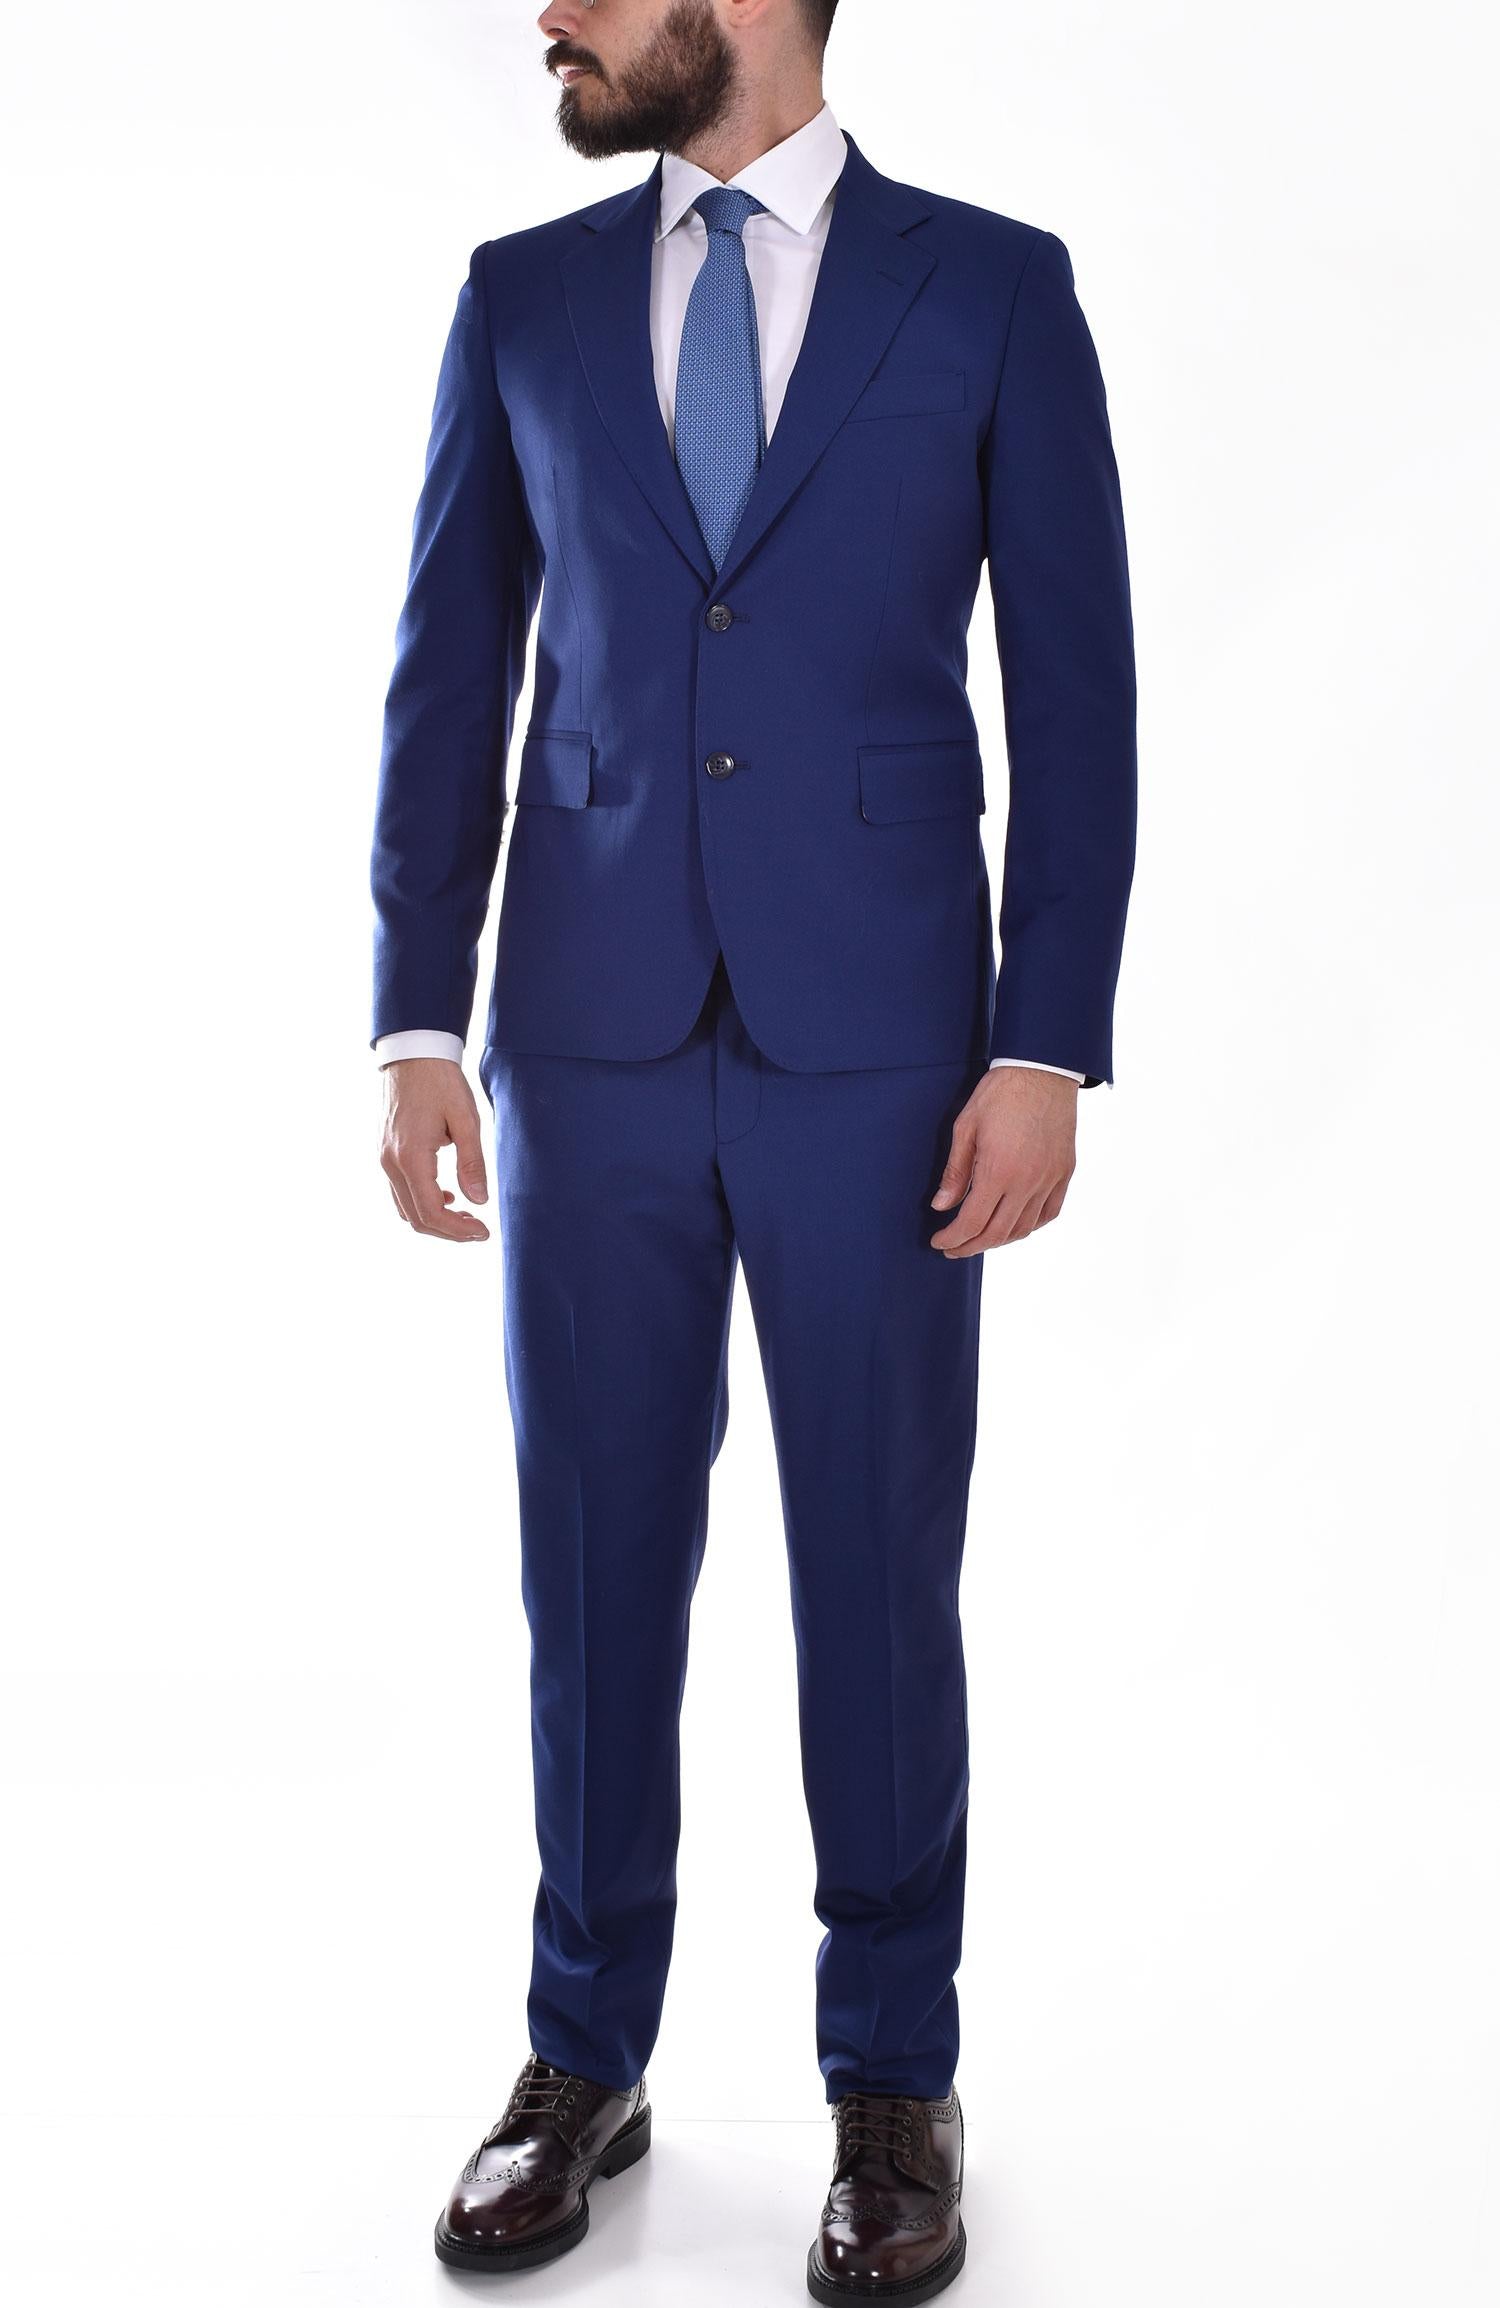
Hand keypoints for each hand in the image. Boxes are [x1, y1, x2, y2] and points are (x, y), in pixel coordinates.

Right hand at [379, 1058, 490, 1241]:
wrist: (412, 1053)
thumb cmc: (441, 1081)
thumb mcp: (466, 1119)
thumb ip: (472, 1163)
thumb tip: (479, 1200)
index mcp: (411, 1157)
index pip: (431, 1213)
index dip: (458, 1230)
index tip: (484, 1231)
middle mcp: (390, 1163)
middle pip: (415, 1218)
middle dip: (448, 1231)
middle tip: (479, 1230)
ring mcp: (384, 1158)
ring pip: (405, 1208)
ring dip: (434, 1220)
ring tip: (467, 1216)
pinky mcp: (385, 1152)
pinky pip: (400, 1191)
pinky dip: (422, 1203)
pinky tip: (447, 1196)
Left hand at [929, 1066, 1077, 1255]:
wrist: (1043, 1070)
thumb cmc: (1000, 1093)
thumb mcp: (965, 1128)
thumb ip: (955, 1171)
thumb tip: (941, 1205)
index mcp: (999, 1171)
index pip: (972, 1222)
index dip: (953, 1238)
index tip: (939, 1241)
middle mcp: (1027, 1182)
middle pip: (997, 1233)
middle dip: (970, 1246)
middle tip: (953, 1248)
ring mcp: (1050, 1179)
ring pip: (1024, 1228)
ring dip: (998, 1240)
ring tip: (979, 1239)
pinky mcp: (1064, 1173)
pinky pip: (1049, 1213)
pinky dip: (1029, 1226)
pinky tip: (1013, 1225)